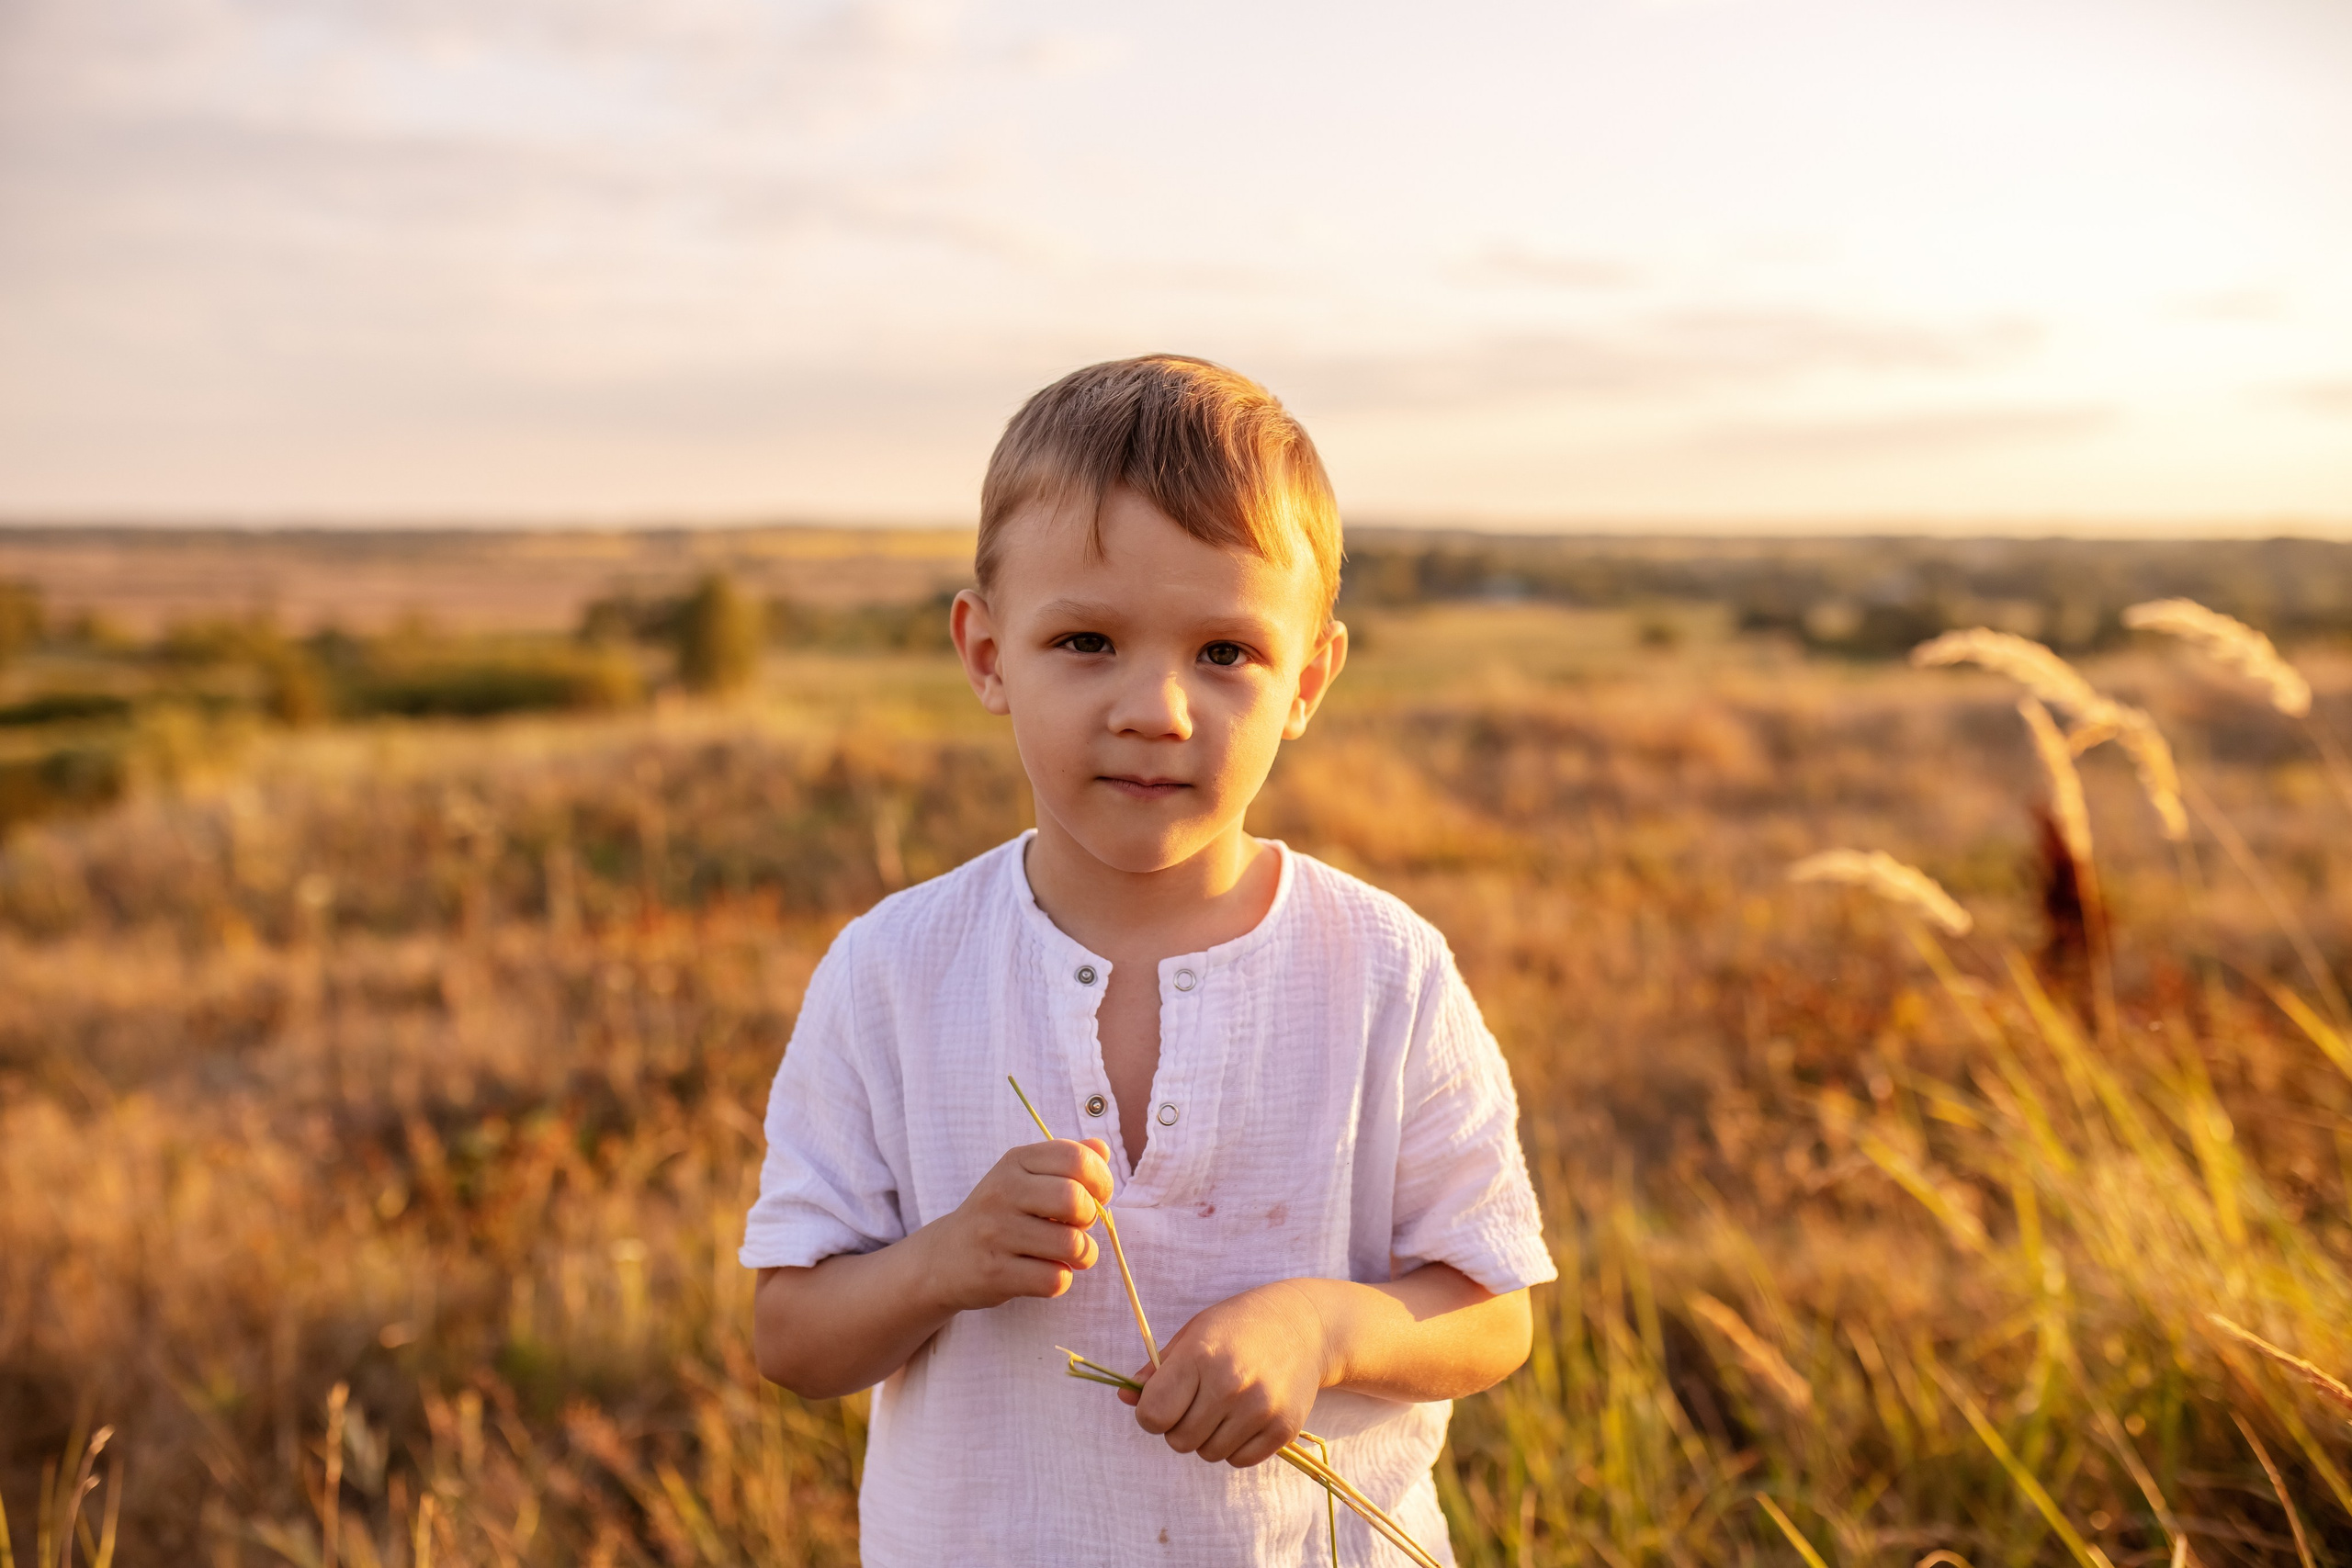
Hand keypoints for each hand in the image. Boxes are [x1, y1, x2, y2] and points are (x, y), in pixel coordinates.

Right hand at [926, 1138, 1113, 1311]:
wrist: (945, 1258)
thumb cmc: (999, 1214)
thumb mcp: (1024, 1177)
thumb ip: (1065, 1161)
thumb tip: (1102, 1149)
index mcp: (1014, 1162)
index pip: (1075, 1158)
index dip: (1100, 1179)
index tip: (1097, 1195)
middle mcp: (1002, 1193)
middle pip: (1075, 1200)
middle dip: (1091, 1218)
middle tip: (1079, 1226)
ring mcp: (996, 1234)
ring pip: (1070, 1244)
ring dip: (1083, 1254)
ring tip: (1070, 1254)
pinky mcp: (995, 1273)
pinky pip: (1054, 1279)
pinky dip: (1061, 1279)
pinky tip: (1048, 1271)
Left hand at [1121, 1280, 1332, 1466]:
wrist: (1304, 1325)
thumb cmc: (1238, 1326)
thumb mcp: (1194, 1333)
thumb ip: (1157, 1370)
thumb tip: (1125, 1398)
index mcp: (1200, 1356)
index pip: (1153, 1415)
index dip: (1150, 1414)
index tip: (1162, 1402)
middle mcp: (1231, 1384)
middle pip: (1179, 1440)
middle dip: (1179, 1427)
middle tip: (1196, 1402)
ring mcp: (1260, 1409)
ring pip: (1208, 1454)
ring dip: (1207, 1437)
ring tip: (1223, 1406)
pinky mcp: (1283, 1429)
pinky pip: (1239, 1461)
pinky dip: (1235, 1446)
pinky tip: (1244, 1416)